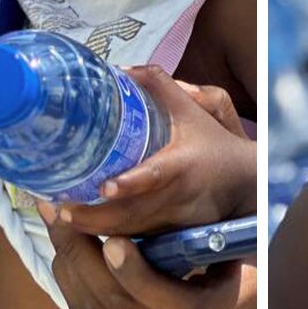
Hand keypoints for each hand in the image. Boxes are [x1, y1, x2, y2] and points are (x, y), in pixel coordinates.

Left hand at [42, 205, 256, 308]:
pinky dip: (73, 281)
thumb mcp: (245, 232)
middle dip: (84, 258)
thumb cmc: (248, 243)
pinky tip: (67, 248)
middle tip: (62, 213)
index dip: (140, 278)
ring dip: (71, 266)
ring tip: (57, 223)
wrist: (252, 284)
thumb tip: (166, 198)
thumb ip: (220, 226)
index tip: (114, 240)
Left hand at [57, 67, 254, 236]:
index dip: (131, 184)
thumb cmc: (215, 146)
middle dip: (95, 218)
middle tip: (60, 212)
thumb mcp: (192, 112)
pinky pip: (136, 239)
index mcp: (181, 165)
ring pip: (131, 233)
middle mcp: (177, 197)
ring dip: (97, 230)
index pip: (155, 176)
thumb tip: (121, 69)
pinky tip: (85, 230)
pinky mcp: (171, 234)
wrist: (247, 186)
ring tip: (63, 220)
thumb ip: (160, 86)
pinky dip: (110, 236)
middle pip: (132, 215)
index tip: (105, 187)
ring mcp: (174, 220)